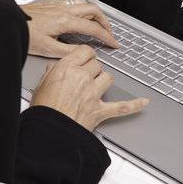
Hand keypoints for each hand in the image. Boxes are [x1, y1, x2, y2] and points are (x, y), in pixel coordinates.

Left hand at [22, 0, 116, 58]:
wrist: (6, 22)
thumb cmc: (22, 34)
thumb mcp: (47, 49)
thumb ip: (69, 51)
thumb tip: (84, 52)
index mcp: (65, 21)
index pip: (94, 28)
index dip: (107, 37)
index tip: (114, 43)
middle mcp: (63, 10)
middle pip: (94, 10)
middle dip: (105, 21)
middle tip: (109, 32)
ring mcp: (57, 5)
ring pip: (84, 4)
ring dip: (95, 13)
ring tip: (98, 24)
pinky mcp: (50, 5)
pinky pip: (73, 3)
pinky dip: (83, 10)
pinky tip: (79, 17)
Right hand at [29, 45, 148, 130]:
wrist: (49, 132)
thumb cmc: (43, 111)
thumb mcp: (39, 86)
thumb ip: (50, 73)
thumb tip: (54, 68)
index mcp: (66, 69)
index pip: (85, 52)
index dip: (84, 55)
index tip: (83, 58)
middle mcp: (82, 78)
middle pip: (97, 64)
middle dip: (91, 69)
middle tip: (83, 76)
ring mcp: (93, 94)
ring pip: (108, 77)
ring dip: (103, 80)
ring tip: (97, 85)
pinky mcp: (100, 111)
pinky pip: (122, 106)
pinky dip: (134, 105)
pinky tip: (143, 102)